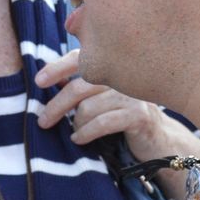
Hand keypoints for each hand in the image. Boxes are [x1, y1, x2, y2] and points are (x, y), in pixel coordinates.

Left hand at [35, 49, 180, 159]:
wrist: (160, 140)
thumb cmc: (126, 118)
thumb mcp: (103, 99)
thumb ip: (81, 86)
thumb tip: (48, 78)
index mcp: (112, 68)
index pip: (80, 58)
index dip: (58, 67)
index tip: (38, 81)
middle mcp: (123, 76)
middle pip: (79, 86)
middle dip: (57, 105)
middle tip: (43, 121)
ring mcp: (133, 94)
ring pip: (89, 107)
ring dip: (76, 123)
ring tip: (75, 132)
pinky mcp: (140, 115)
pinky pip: (103, 122)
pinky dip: (86, 133)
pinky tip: (79, 140)